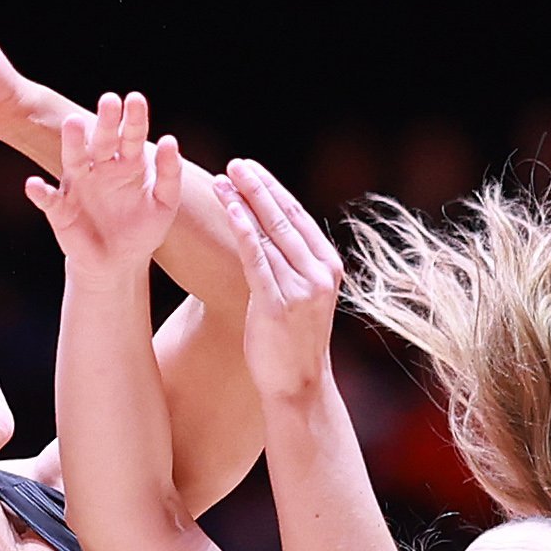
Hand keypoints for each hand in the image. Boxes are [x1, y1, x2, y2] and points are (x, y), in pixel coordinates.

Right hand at [24, 93, 180, 286]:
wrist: (119, 264)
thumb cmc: (142, 230)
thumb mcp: (164, 204)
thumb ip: (170, 175)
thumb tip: (169, 141)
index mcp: (127, 163)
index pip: (130, 135)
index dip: (133, 118)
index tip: (136, 99)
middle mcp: (100, 168)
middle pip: (102, 139)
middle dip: (105, 121)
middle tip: (109, 101)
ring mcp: (78, 186)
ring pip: (73, 159)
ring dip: (72, 142)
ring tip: (73, 124)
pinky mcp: (60, 209)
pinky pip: (48, 199)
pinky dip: (40, 192)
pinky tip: (35, 185)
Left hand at [209, 158, 342, 407]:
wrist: (297, 387)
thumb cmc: (291, 343)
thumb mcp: (301, 298)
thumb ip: (291, 266)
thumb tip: (265, 235)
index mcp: (328, 267)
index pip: (299, 217)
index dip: (273, 190)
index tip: (251, 169)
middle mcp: (319, 273)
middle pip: (284, 218)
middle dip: (257, 187)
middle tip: (234, 163)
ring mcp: (301, 288)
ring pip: (269, 233)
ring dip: (244, 202)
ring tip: (222, 179)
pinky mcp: (278, 303)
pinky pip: (257, 258)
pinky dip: (242, 229)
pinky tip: (229, 209)